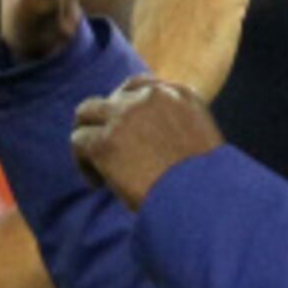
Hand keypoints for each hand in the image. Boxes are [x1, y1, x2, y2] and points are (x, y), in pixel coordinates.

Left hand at [70, 77, 223, 209]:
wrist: (203, 200)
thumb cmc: (209, 187)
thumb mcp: (204, 146)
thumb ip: (181, 132)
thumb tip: (156, 148)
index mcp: (181, 95)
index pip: (142, 87)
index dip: (128, 110)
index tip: (128, 134)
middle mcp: (151, 97)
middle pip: (112, 97)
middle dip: (107, 122)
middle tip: (109, 151)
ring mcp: (125, 116)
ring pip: (86, 114)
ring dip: (89, 138)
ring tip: (98, 168)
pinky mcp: (105, 141)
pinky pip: (79, 141)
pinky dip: (83, 164)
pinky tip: (98, 184)